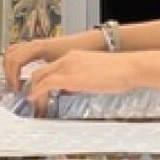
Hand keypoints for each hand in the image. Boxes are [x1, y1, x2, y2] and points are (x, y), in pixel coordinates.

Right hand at [4, 34, 87, 89]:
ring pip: (11, 52)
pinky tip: (20, 73)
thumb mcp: (63, 68)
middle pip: (10, 57)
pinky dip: (14, 61)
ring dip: (9, 67)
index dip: (13, 77)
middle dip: (9, 74)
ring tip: (14, 81)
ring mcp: (34, 44)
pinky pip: (17, 51)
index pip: (15, 61)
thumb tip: (39, 91)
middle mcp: (33, 44)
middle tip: (15, 88)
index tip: (18, 89)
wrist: (88, 43)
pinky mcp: (36, 47)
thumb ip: (50, 79)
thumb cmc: (77, 53)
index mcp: (37, 48)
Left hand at [22, 51, 143, 116]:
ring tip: (32, 103)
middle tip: (30, 97)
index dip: (41, 79)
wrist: (130, 66)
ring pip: (39, 77)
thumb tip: (75, 88)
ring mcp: (67, 66)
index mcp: (74, 56)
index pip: (51, 67)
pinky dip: (36, 92)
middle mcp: (67, 59)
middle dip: (32, 84)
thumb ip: (82, 78)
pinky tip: (33, 99)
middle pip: (40, 71)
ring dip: (33, 90)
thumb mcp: (96, 73)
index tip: (38, 89)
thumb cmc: (120, 72)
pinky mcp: (70, 77)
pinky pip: (45, 84)